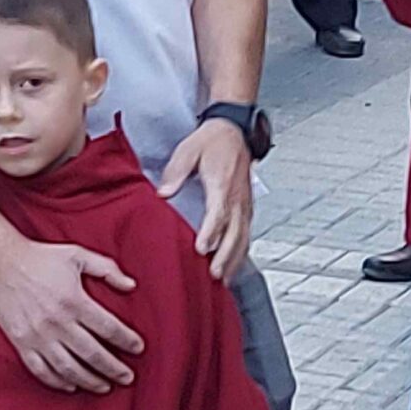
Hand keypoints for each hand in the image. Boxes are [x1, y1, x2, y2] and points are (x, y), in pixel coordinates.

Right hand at [0, 235, 142, 393]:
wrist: (0, 261)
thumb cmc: (40, 258)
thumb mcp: (77, 256)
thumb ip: (106, 269)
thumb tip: (131, 285)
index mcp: (74, 301)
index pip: (109, 329)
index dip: (128, 341)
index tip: (138, 348)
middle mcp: (57, 322)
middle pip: (93, 354)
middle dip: (114, 369)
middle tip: (127, 377)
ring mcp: (38, 335)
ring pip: (69, 368)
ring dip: (90, 381)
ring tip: (104, 386)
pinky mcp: (21, 341)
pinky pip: (41, 369)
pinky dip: (58, 382)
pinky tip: (71, 385)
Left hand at [158, 119, 254, 280]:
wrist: (233, 131)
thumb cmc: (210, 141)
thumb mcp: (187, 150)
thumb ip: (175, 172)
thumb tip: (163, 192)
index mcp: (222, 184)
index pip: (218, 213)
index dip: (211, 233)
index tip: (201, 249)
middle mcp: (237, 198)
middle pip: (234, 232)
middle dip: (225, 255)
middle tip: (214, 274)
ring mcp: (244, 204)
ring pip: (243, 237)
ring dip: (235, 258)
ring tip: (224, 278)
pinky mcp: (246, 207)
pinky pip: (247, 233)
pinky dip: (242, 251)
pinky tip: (234, 264)